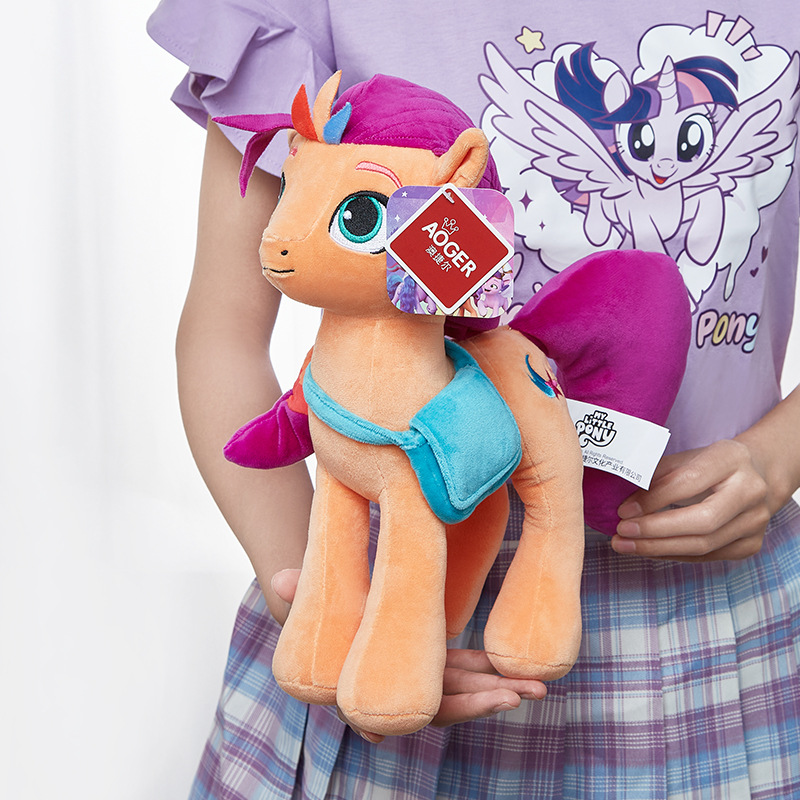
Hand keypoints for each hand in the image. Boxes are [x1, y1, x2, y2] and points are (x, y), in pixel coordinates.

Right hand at [271, 569, 546, 741]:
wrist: (333, 605)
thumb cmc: (319, 607)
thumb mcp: (307, 600)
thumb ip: (296, 593)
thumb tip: (278, 579)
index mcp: (368, 684)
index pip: (404, 705)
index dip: (435, 708)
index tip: (480, 703)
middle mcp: (397, 688)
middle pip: (442, 704)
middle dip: (480, 701)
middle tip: (517, 694)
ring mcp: (418, 676)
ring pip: (461, 690)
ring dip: (499, 689)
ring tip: (538, 686)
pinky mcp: (434, 659)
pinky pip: (465, 670)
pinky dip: (491, 669)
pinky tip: (522, 669)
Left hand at [611, 439, 771, 560]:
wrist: (757, 474)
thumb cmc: (710, 464)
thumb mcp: (686, 457)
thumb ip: (658, 474)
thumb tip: (626, 501)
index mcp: (731, 459)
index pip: (689, 482)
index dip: (654, 499)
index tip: (624, 510)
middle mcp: (751, 491)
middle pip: (702, 521)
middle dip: (655, 530)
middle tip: (622, 532)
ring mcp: (755, 521)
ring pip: (703, 545)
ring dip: (658, 547)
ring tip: (625, 545)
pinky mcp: (751, 544)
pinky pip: (706, 557)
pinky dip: (672, 554)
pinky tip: (647, 549)